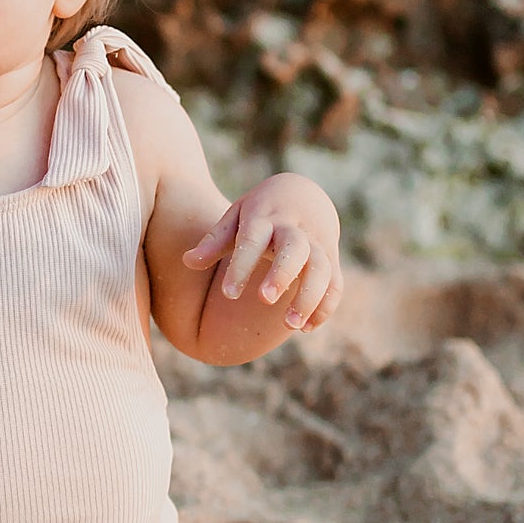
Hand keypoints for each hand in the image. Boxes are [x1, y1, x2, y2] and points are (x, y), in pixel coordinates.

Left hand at [182, 173, 342, 330]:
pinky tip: (306, 328)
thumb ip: (214, 241)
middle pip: (294, 249)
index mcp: (265, 217)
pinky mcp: (331, 259)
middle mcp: (294, 229)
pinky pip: (335, 283)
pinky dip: (325, 306)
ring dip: (309, 297)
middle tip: (264, 299)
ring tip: (290, 325)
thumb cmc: (261, 211)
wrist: (304, 194)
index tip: (229, 294)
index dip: (242, 266)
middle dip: (282, 274)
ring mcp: (317, 243)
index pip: (253, 240)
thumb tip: (188, 261)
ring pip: (321, 269)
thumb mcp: (236, 217)